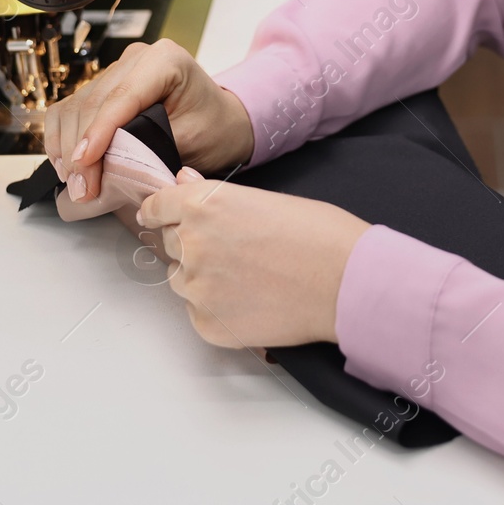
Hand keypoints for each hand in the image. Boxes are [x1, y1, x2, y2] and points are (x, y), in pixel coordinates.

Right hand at [43, 38, 255, 204]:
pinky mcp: (104, 86)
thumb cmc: (214, 130)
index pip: (121, 97)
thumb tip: (105, 172)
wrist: (221, 122)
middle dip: (81, 149)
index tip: (84, 164)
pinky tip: (69, 165)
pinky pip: (71, 108)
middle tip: (81, 189)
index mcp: (164, 61)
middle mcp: (136, 58)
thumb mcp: (190, 141)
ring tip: (75, 184)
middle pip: (92, 102)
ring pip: (75, 106)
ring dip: (67, 147)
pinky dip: (63, 137)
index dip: (98, 132)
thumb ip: (149, 150)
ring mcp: (117, 70)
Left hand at [137, 171, 371, 348]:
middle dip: (192, 244)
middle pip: (170, 243)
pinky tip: (252, 301)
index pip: (157, 207)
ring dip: (202, 278)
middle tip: (232, 251)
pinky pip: (198, 313)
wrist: (346, 283)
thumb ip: (213, 195)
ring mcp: (197, 287)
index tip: (158, 218)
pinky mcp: (208, 323)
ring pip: (181, 280)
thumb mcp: (266, 199)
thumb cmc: (320, 236)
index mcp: (202, 205)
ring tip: (248, 278)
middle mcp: (191, 244)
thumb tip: (183, 181)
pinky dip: (217, 308)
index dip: (160, 212)